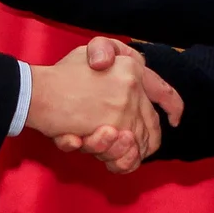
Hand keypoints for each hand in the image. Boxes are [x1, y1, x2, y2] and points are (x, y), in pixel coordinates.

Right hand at [51, 38, 183, 172]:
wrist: (38, 92)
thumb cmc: (61, 74)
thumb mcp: (91, 51)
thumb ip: (112, 55)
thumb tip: (117, 66)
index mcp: (132, 67)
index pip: (163, 91)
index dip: (173, 107)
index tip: (175, 119)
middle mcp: (133, 88)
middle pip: (151, 126)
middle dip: (140, 140)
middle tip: (120, 142)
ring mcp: (124, 109)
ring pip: (138, 143)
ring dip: (123, 151)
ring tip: (103, 144)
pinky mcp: (110, 129)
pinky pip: (126, 155)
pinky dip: (119, 161)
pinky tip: (108, 155)